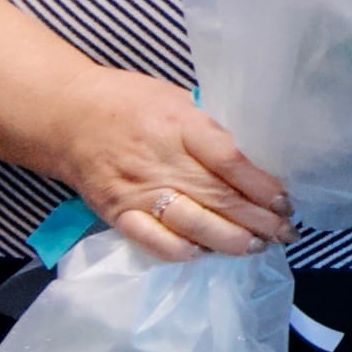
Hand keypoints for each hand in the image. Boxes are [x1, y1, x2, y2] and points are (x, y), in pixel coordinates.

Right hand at [47, 71, 290, 261]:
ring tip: (257, 246)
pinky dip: (182, 252)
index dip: (262, 186)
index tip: (285, 201)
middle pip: (219, 197)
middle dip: (259, 221)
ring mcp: (138, 191)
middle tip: (286, 233)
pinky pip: (155, 242)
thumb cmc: (127, 101)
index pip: (230, 160)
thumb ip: (208, 131)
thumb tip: (249, 163)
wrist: (65, 116)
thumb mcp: (175, 99)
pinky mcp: (118, 214)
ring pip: (194, 225)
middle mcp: (161, 160)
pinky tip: (205, 253)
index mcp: (179, 124)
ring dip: (232, 241)